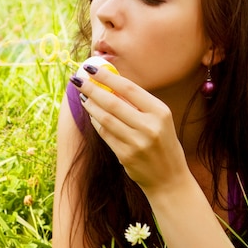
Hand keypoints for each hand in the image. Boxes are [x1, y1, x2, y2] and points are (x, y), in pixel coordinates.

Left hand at [72, 66, 189, 192]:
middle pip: (113, 102)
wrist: (169, 179)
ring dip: (90, 105)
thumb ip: (139, 103)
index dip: (108, 77)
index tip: (92, 67)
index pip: (129, 88)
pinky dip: (95, 122)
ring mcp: (137, 142)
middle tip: (78, 79)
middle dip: (92, 88)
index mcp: (160, 112)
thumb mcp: (160, 120)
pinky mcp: (126, 156)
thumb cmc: (163, 143)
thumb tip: (110, 82)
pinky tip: (91, 114)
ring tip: (82, 95)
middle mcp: (150, 126)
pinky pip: (105, 134)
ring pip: (105, 118)